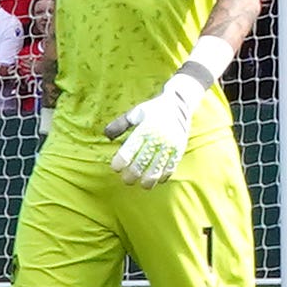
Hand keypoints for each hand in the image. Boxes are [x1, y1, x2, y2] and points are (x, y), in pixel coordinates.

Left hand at [109, 68, 215, 187]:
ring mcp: (169, 145)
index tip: (116, 167)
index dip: (119, 164)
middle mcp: (156, 138)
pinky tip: (158, 180)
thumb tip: (106, 135)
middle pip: (140, 164)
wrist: (180, 101)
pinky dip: (163, 176)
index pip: (127, 153)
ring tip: (142, 185)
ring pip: (156, 170)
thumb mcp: (135, 113)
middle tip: (126, 180)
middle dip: (131, 176)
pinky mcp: (179, 148)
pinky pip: (171, 167)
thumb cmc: (154, 108)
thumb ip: (120, 124)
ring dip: (147, 181)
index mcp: (143, 129)